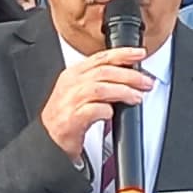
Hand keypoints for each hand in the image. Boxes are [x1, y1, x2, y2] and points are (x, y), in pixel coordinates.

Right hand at [38, 47, 154, 167]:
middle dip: (129, 75)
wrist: (47, 139)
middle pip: (105, 71)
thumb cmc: (64, 115)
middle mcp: (71, 84)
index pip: (101, 57)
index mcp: (74, 73)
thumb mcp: (78, 91)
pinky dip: (107, 110)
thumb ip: (98, 81)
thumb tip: (127, 77)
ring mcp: (70, 101)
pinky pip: (94, 110)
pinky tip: (113, 113)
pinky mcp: (72, 119)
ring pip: (101, 88)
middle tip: (145, 82)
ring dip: (123, 92)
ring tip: (136, 97)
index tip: (139, 53)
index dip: (122, 53)